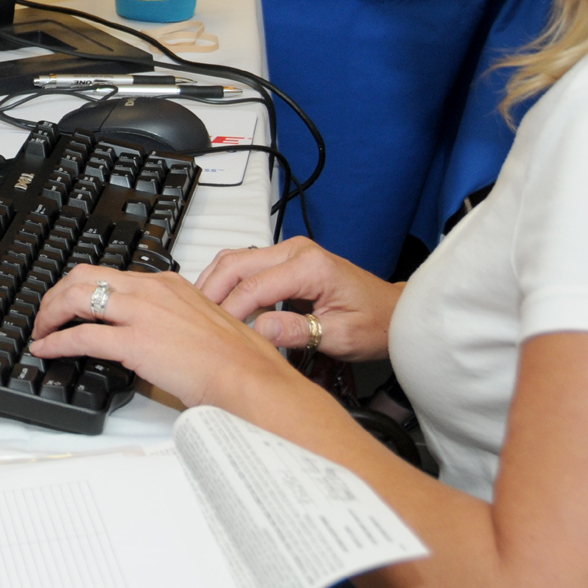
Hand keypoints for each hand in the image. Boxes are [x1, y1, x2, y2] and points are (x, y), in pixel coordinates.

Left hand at [28, 265, 298, 411]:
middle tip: (46, 315)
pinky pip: (81, 335)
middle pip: (84, 276)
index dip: (82, 288)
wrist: (249, 377)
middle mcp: (151, 290)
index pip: (110, 274)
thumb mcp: (202, 322)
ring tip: (40, 331)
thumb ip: (174, 321)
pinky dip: (56, 342)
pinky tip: (46, 350)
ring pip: (76, 298)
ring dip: (50, 314)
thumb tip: (157, 336)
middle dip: (57, 294)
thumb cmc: (237, 360)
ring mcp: (141, 313)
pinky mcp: (135, 341)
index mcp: (167, 284)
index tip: (71, 302)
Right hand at [195, 236, 403, 361]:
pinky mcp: (286, 260)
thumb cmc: (375, 323)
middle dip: (210, 290)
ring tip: (199, 311)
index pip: (254, 287)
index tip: (216, 334)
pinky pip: (246, 265)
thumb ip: (298, 332)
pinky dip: (227, 281)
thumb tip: (258, 331)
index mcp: (310, 265)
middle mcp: (297, 250)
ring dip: (214, 282)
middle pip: (236, 263)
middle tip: (194, 319)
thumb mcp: (341, 336)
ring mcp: (290, 252)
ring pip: (236, 259)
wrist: (393, 313)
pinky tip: (218, 303)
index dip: (230, 312)